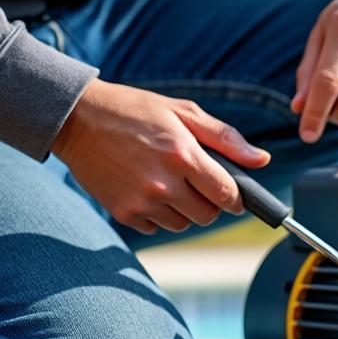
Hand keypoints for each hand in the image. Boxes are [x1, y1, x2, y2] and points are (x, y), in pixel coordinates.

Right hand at [54, 79, 269, 234]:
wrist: (76, 118)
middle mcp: (163, 184)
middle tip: (198, 183)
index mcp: (183, 156)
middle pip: (208, 215)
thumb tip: (262, 160)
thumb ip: (226, 138)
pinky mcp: (122, 212)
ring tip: (170, 184)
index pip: (228, 195)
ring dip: (185, 210)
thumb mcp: (183, 112)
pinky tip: (148, 190)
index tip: (233, 194)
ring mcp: (141, 201)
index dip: (236, 197)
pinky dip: (158, 215)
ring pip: (183, 225)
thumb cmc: (134, 111)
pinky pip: (156, 227)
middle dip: (211, 203)